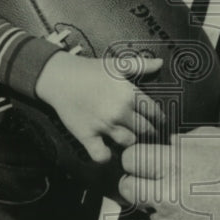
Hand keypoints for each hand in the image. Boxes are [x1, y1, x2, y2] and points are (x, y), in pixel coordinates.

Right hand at [35, 52, 165, 162]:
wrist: (59, 77)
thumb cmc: (89, 70)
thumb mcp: (116, 64)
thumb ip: (141, 65)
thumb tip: (160, 63)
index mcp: (129, 94)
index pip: (154, 113)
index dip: (159, 118)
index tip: (159, 122)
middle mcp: (119, 112)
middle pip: (145, 130)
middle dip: (147, 131)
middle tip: (145, 131)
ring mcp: (103, 125)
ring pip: (128, 143)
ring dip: (129, 141)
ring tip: (126, 137)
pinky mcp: (87, 135)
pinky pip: (102, 155)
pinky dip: (105, 156)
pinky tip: (106, 150)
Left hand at [119, 126, 219, 219]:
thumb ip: (196, 138)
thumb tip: (172, 142)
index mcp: (179, 166)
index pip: (131, 158)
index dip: (139, 158)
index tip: (151, 162)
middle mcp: (168, 197)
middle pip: (127, 187)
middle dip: (137, 183)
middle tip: (157, 183)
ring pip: (148, 213)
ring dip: (163, 209)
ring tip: (197, 206)